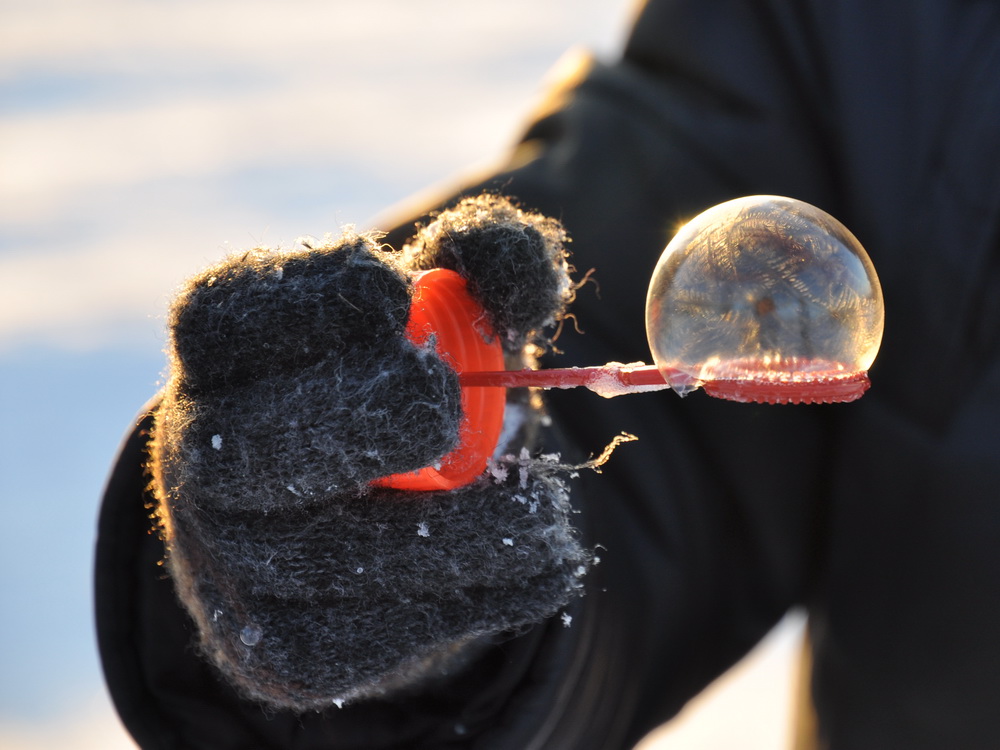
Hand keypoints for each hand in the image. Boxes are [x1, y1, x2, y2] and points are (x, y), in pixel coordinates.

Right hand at [150, 194, 590, 709]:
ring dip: (463, 533)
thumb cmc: (406, 394)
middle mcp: (197, 459)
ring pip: (333, 554)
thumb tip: (512, 264)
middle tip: (447, 410)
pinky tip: (543, 567)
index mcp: (221, 358)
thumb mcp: (451, 316)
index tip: (394, 292)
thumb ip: (486, 266)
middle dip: (362, 417)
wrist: (374, 527)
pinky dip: (477, 600)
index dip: (303, 300)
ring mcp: (226, 563)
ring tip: (545, 514)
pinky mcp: (277, 651)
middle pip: (251, 443)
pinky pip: (374, 635)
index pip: (222, 318)